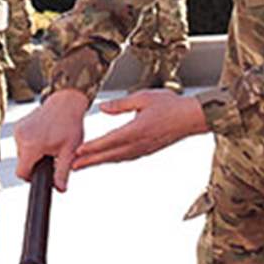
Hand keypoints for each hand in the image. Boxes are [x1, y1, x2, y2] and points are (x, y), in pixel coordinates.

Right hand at [14, 88, 88, 189]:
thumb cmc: (70, 124)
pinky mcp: (18, 125)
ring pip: (22, 153)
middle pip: (23, 163)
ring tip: (51, 144)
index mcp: (31, 146)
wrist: (66, 101)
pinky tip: (45, 137)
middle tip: (53, 155)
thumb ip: (63, 172)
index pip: (22, 173)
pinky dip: (32, 144)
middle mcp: (20, 138)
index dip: (33, 177)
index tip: (45, 172)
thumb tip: (61, 189)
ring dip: (34, 153)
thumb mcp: (69, 151)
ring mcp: (18, 130)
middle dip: (36, 163)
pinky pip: (22, 143)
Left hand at [74, 90, 207, 169]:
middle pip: (109, 155)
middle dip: (89, 161)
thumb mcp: (144, 97)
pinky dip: (112, 160)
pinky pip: (125, 158)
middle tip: (71, 167)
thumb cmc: (171, 105)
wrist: (192, 118)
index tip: (78, 152)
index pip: (110, 140)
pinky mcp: (147, 151)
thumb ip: (121, 105)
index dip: (93, 147)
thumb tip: (103, 108)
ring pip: (116, 158)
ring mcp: (143, 149)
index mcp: (137, 130)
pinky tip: (105, 160)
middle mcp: (139, 143)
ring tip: (83, 166)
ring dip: (98, 162)